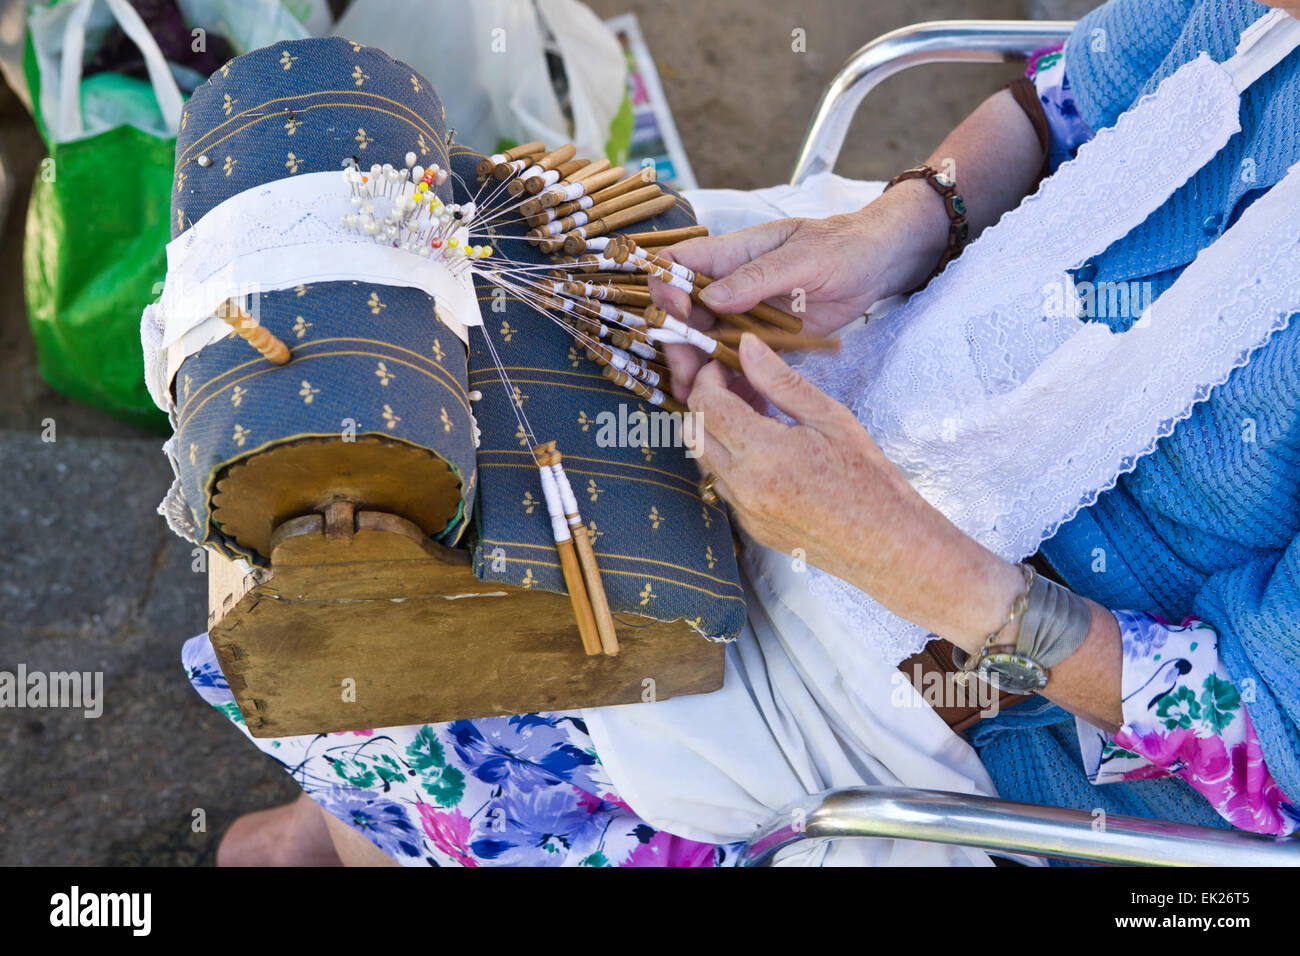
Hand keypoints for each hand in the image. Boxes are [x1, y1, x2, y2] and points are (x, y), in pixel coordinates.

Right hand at [651, 184, 948, 401]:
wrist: (877, 264)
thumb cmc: (841, 246)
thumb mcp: (802, 257)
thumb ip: (756, 277)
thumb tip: (713, 297)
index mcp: (730, 254)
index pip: (677, 265)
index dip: (665, 289)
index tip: (676, 315)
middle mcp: (730, 286)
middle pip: (683, 314)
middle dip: (677, 344)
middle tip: (688, 376)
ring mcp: (744, 315)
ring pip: (704, 342)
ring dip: (696, 368)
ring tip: (697, 398)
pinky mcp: (762, 340)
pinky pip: (735, 361)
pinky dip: (726, 381)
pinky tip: (724, 403)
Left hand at [691, 333, 1023, 648]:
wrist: (886, 543)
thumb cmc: (867, 479)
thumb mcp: (829, 417)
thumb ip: (781, 380)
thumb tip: (748, 346)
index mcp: (763, 452)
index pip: (706, 405)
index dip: (708, 377)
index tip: (724, 364)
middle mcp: (744, 485)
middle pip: (693, 432)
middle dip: (703, 401)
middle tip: (733, 383)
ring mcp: (744, 511)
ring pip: (703, 460)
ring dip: (714, 431)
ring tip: (752, 412)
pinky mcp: (751, 528)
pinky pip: (723, 486)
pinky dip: (729, 459)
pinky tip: (762, 448)